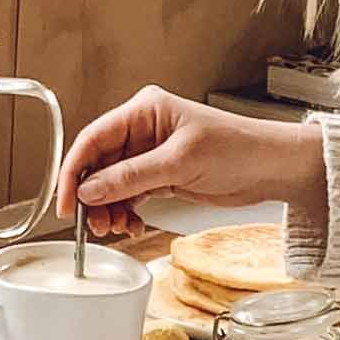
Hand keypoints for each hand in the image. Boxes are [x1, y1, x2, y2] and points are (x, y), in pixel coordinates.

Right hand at [56, 85, 325, 237]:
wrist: (273, 168)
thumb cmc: (238, 149)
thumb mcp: (179, 163)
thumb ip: (130, 177)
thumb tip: (89, 190)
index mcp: (144, 111)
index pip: (94, 139)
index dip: (73, 171)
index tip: (66, 201)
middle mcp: (143, 130)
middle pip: (98, 164)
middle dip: (92, 196)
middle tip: (92, 224)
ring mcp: (151, 154)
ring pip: (111, 183)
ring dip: (108, 208)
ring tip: (114, 228)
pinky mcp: (161, 175)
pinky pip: (129, 194)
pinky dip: (125, 211)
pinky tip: (130, 224)